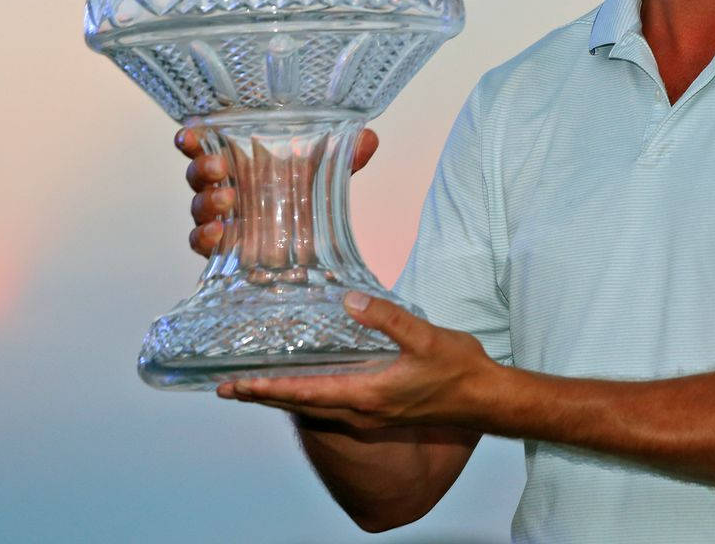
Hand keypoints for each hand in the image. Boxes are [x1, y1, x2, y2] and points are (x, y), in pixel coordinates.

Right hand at [177, 126, 379, 256]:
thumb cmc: (302, 195)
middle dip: (202, 168)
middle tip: (219, 167)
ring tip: (228, 200)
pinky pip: (201, 242)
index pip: (207, 144)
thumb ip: (344, 157)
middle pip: (197, 174)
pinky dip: (205, 237)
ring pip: (198, 207)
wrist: (307, 245)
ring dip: (207, 201)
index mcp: (239, 162)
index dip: (193, 137)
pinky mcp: (222, 249)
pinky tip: (220, 234)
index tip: (191, 132)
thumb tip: (369, 138)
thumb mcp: (323, 174)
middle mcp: (223, 186)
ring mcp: (220, 218)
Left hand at [216, 292, 497, 431]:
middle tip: (229, 389)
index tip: (236, 386)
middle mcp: (362, 411)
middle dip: (264, 397)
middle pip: (301, 406)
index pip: (304, 393)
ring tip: (258, 389)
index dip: (268, 389)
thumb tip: (350, 300)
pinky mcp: (381, 410)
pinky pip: (334, 406)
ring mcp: (371, 414)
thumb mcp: (424, 337)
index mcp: (366, 395)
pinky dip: (310, 397)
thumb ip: (387, 318)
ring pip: (316, 408)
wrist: (485, 398)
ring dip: (285, 398)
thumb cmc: (457, 369)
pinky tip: (308, 385)